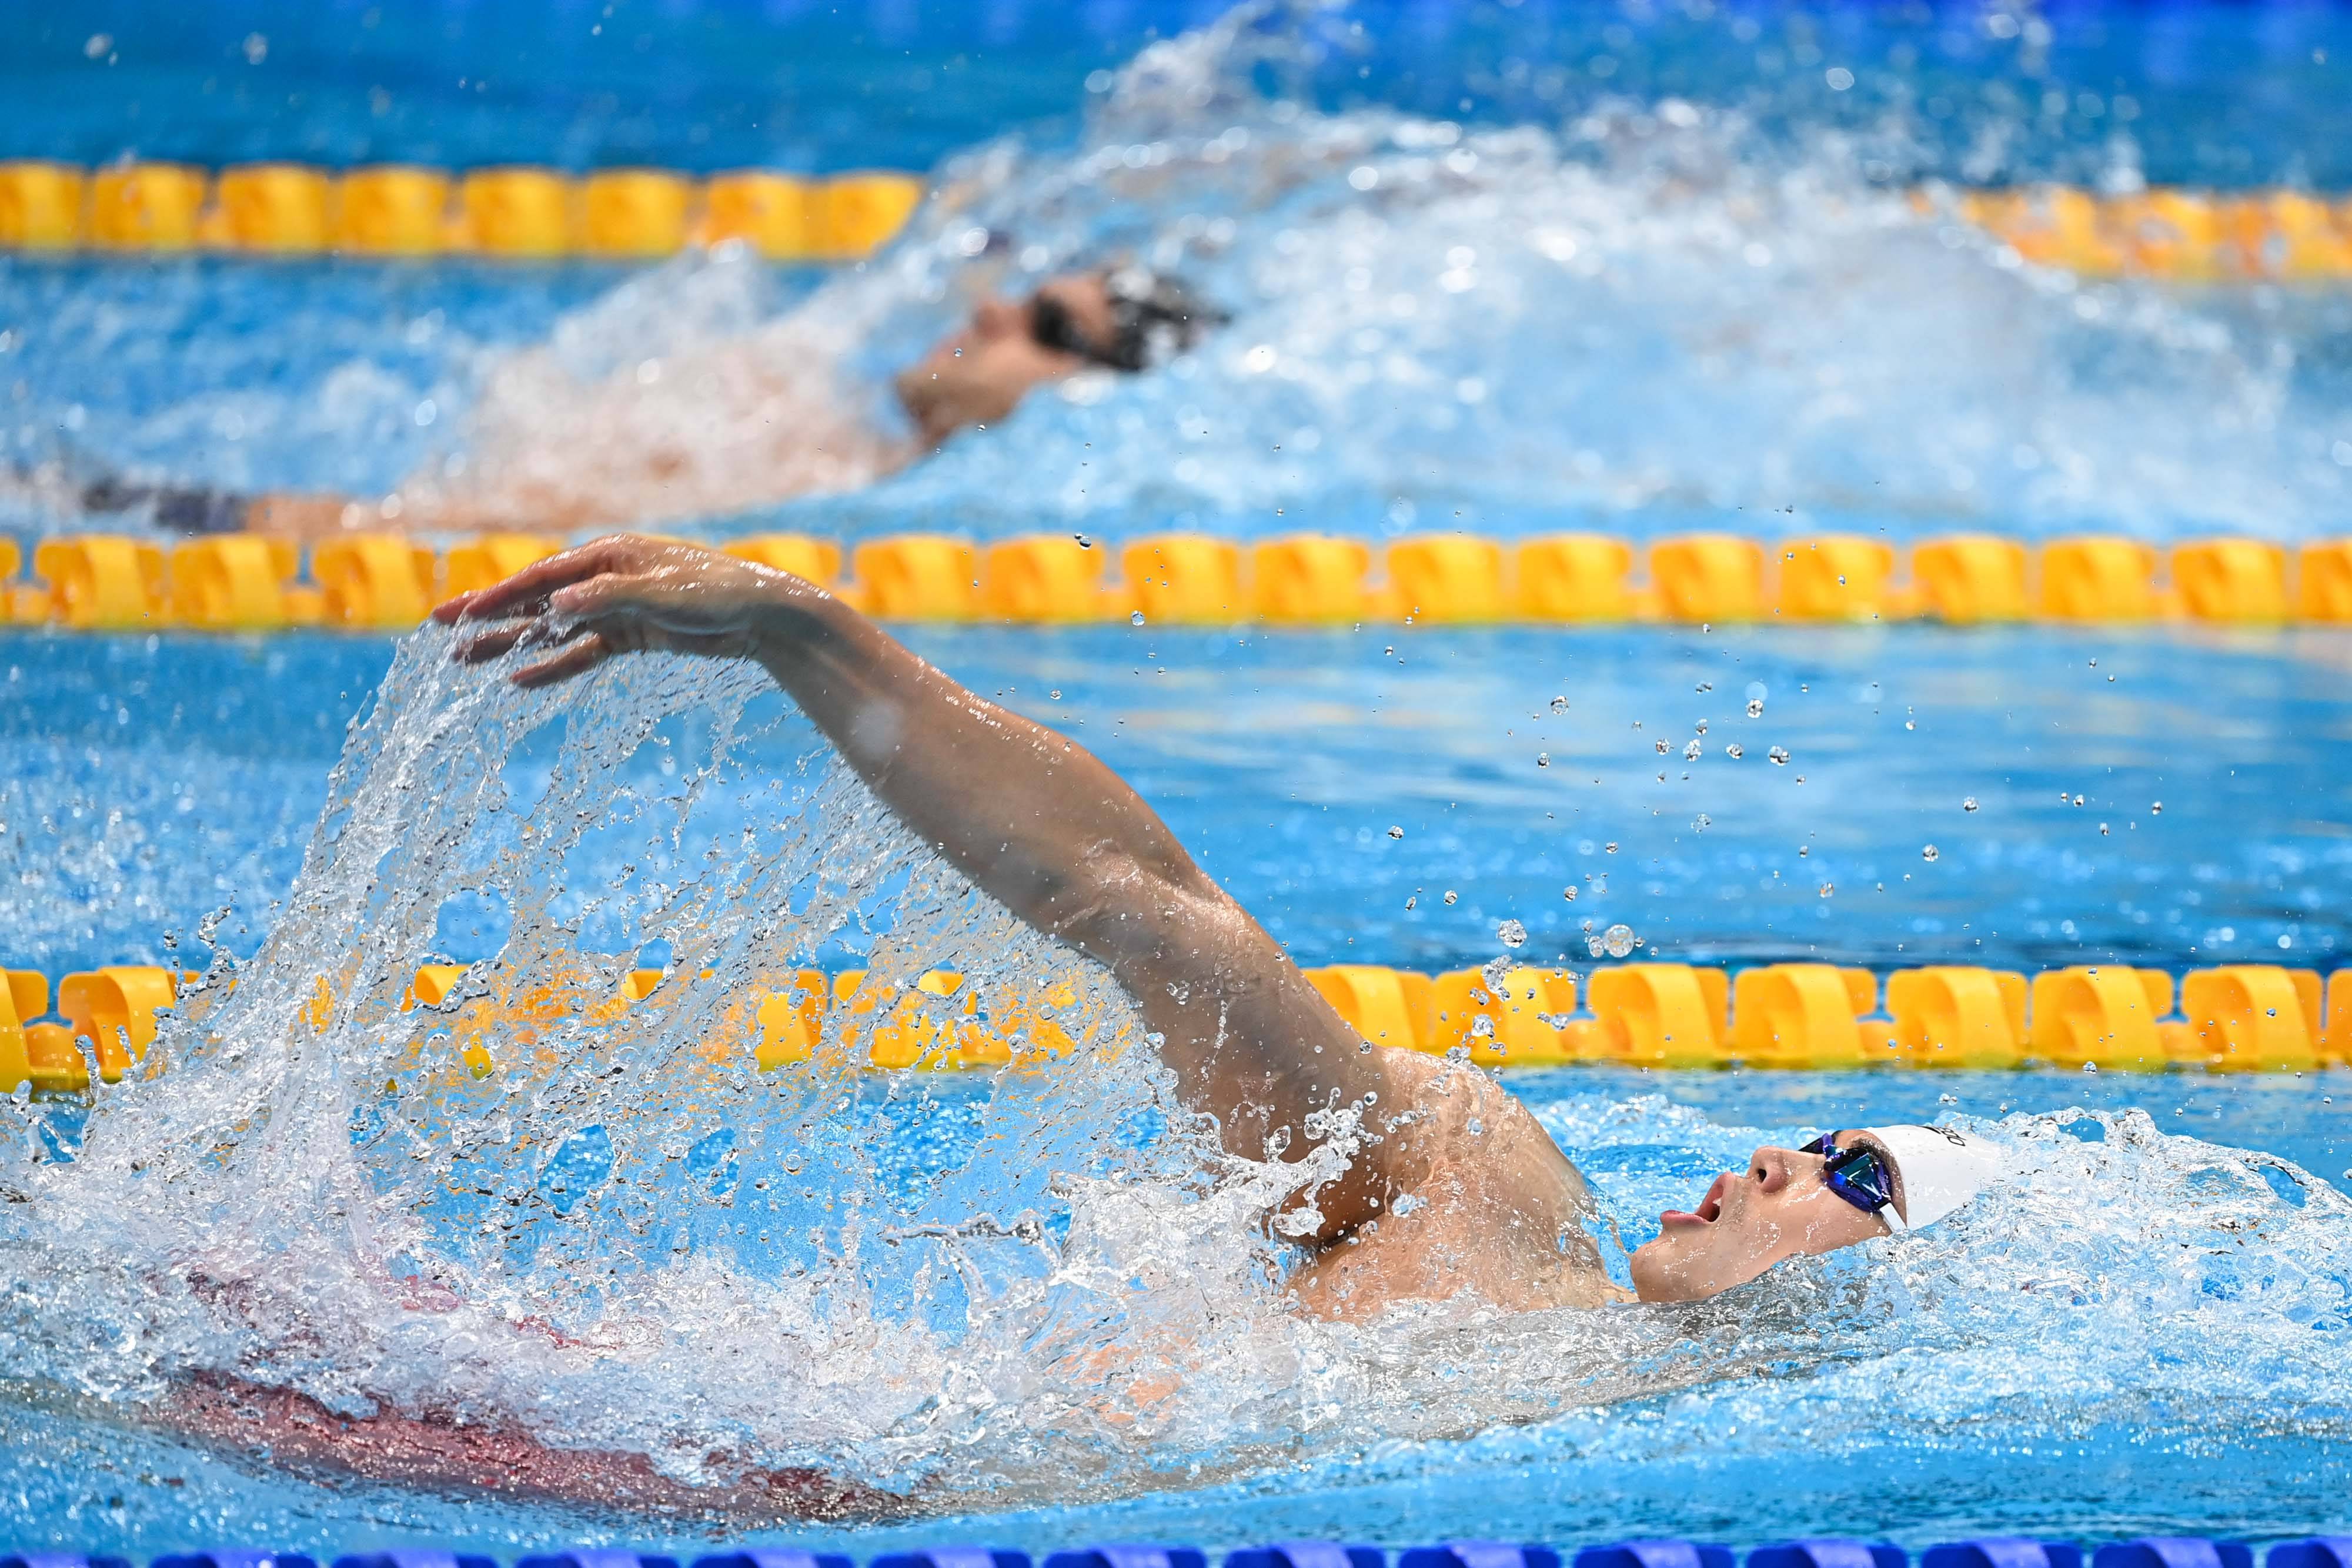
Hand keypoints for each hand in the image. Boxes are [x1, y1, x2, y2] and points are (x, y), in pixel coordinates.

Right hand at [432, 534, 795, 687]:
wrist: (766, 616)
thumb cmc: (720, 593)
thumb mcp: (664, 595)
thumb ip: (609, 599)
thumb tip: (554, 606)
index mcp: (611, 556)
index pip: (543, 578)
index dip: (499, 596)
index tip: (459, 612)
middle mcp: (608, 578)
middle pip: (538, 600)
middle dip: (490, 616)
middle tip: (441, 631)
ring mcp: (618, 609)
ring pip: (554, 628)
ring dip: (513, 643)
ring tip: (466, 661)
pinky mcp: (633, 636)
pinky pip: (584, 653)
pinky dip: (555, 666)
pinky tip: (520, 680)